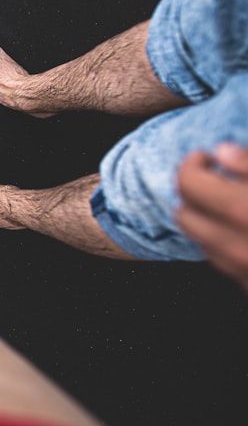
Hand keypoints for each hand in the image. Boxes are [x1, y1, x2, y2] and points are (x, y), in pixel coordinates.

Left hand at [176, 142, 247, 290]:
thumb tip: (221, 152)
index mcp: (246, 211)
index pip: (189, 184)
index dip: (193, 165)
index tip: (207, 157)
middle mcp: (239, 248)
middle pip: (183, 215)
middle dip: (194, 193)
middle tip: (215, 178)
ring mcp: (243, 273)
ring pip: (198, 240)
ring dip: (205, 219)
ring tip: (230, 201)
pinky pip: (219, 261)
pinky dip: (222, 241)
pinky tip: (241, 229)